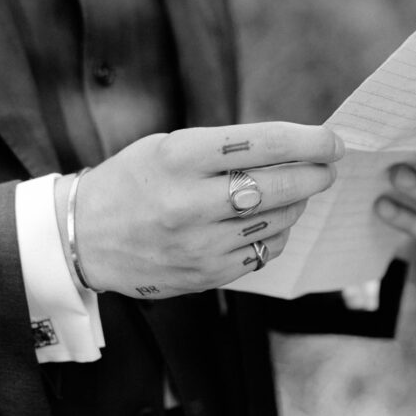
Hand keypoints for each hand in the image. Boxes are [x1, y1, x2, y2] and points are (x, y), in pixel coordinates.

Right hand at [55, 122, 343, 298]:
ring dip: (297, 204)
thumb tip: (292, 148)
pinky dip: (277, 233)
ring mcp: (199, 244)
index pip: (262, 144)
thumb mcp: (168, 146)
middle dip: (314, 174)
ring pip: (277, 221)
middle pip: (278, 187)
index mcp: (179, 157)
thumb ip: (225, 147)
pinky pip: (263, 253)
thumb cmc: (132, 180)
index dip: (307, 141)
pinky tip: (270, 221)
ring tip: (295, 191)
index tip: (332, 140)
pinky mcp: (205, 275)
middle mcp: (189, 202)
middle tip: (326, 167)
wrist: (84, 237)